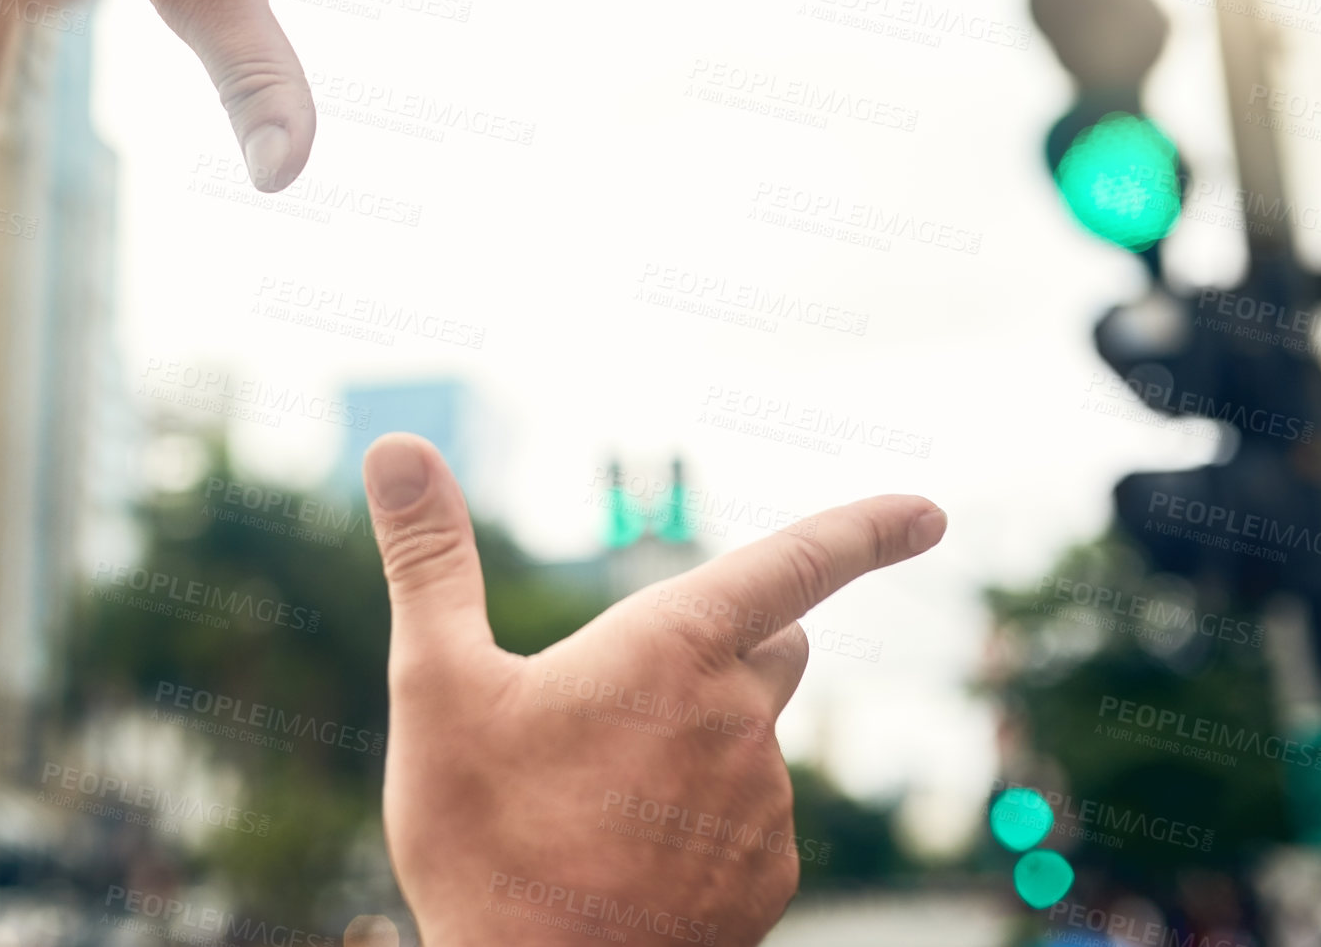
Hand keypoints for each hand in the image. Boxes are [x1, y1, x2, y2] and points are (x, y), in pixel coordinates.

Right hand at [362, 434, 946, 946]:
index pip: (799, 561)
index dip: (865, 526)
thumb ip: (429, 557)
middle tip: (633, 689)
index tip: (927, 510)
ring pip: (756, 730)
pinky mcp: (768, 876)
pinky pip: (756, 809)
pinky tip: (635, 848)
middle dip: (732, 637)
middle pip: (775, 639)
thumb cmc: (481, 844)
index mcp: (674, 650)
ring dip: (703, 733)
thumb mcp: (435, 686)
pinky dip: (711, 808)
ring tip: (603, 793)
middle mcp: (740, 719)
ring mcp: (763, 805)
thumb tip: (394, 446)